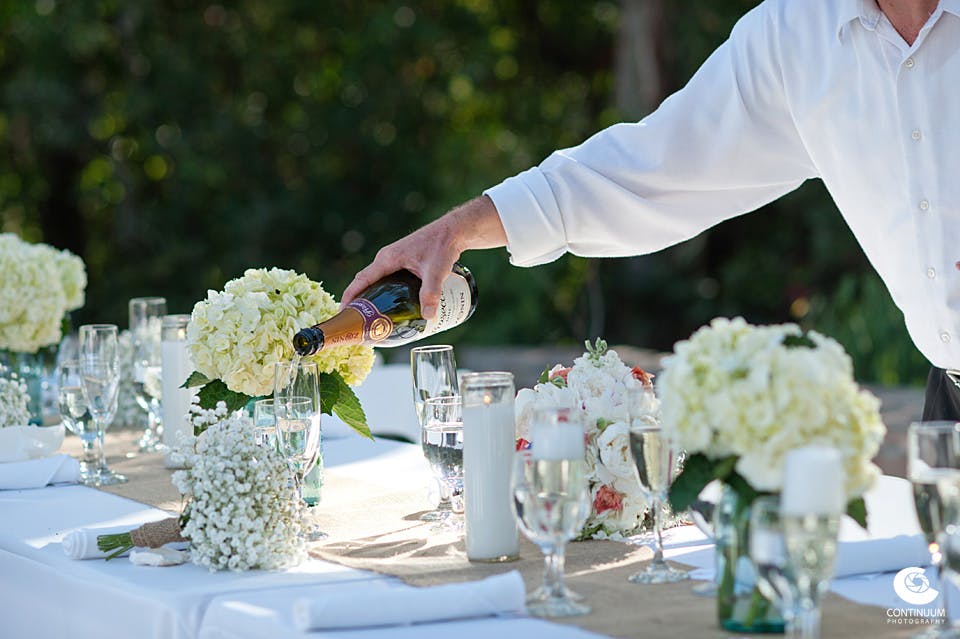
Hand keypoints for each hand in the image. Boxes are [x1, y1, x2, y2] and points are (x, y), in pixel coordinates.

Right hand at [342, 195, 505, 318]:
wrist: (454, 231)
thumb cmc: (443, 245)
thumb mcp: (437, 271)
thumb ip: (431, 293)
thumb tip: (428, 317)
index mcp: (387, 259)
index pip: (361, 280)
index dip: (350, 297)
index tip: (343, 313)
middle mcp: (386, 259)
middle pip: (366, 283)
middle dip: (360, 303)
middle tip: (359, 324)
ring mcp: (394, 260)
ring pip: (377, 282)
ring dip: (372, 299)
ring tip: (374, 320)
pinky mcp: (403, 263)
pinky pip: (387, 280)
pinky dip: (384, 293)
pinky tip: (392, 307)